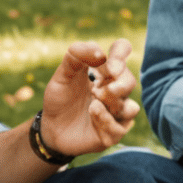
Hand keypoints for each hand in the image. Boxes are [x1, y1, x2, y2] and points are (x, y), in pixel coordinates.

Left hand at [41, 39, 138, 157]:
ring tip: (94, 102)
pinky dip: (106, 119)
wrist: (51, 128)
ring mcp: (116, 112)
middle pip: (130, 81)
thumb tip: (98, 50)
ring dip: (113, 103)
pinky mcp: (112, 133)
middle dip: (119, 84)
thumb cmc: (60, 98)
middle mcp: (115, 90)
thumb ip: (74, 57)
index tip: (108, 62)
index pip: (122, 51)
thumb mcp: (61, 76)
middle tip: (97, 88)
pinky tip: (92, 113)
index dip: (121, 52)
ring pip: (131, 108)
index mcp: (105, 71)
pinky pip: (119, 128)